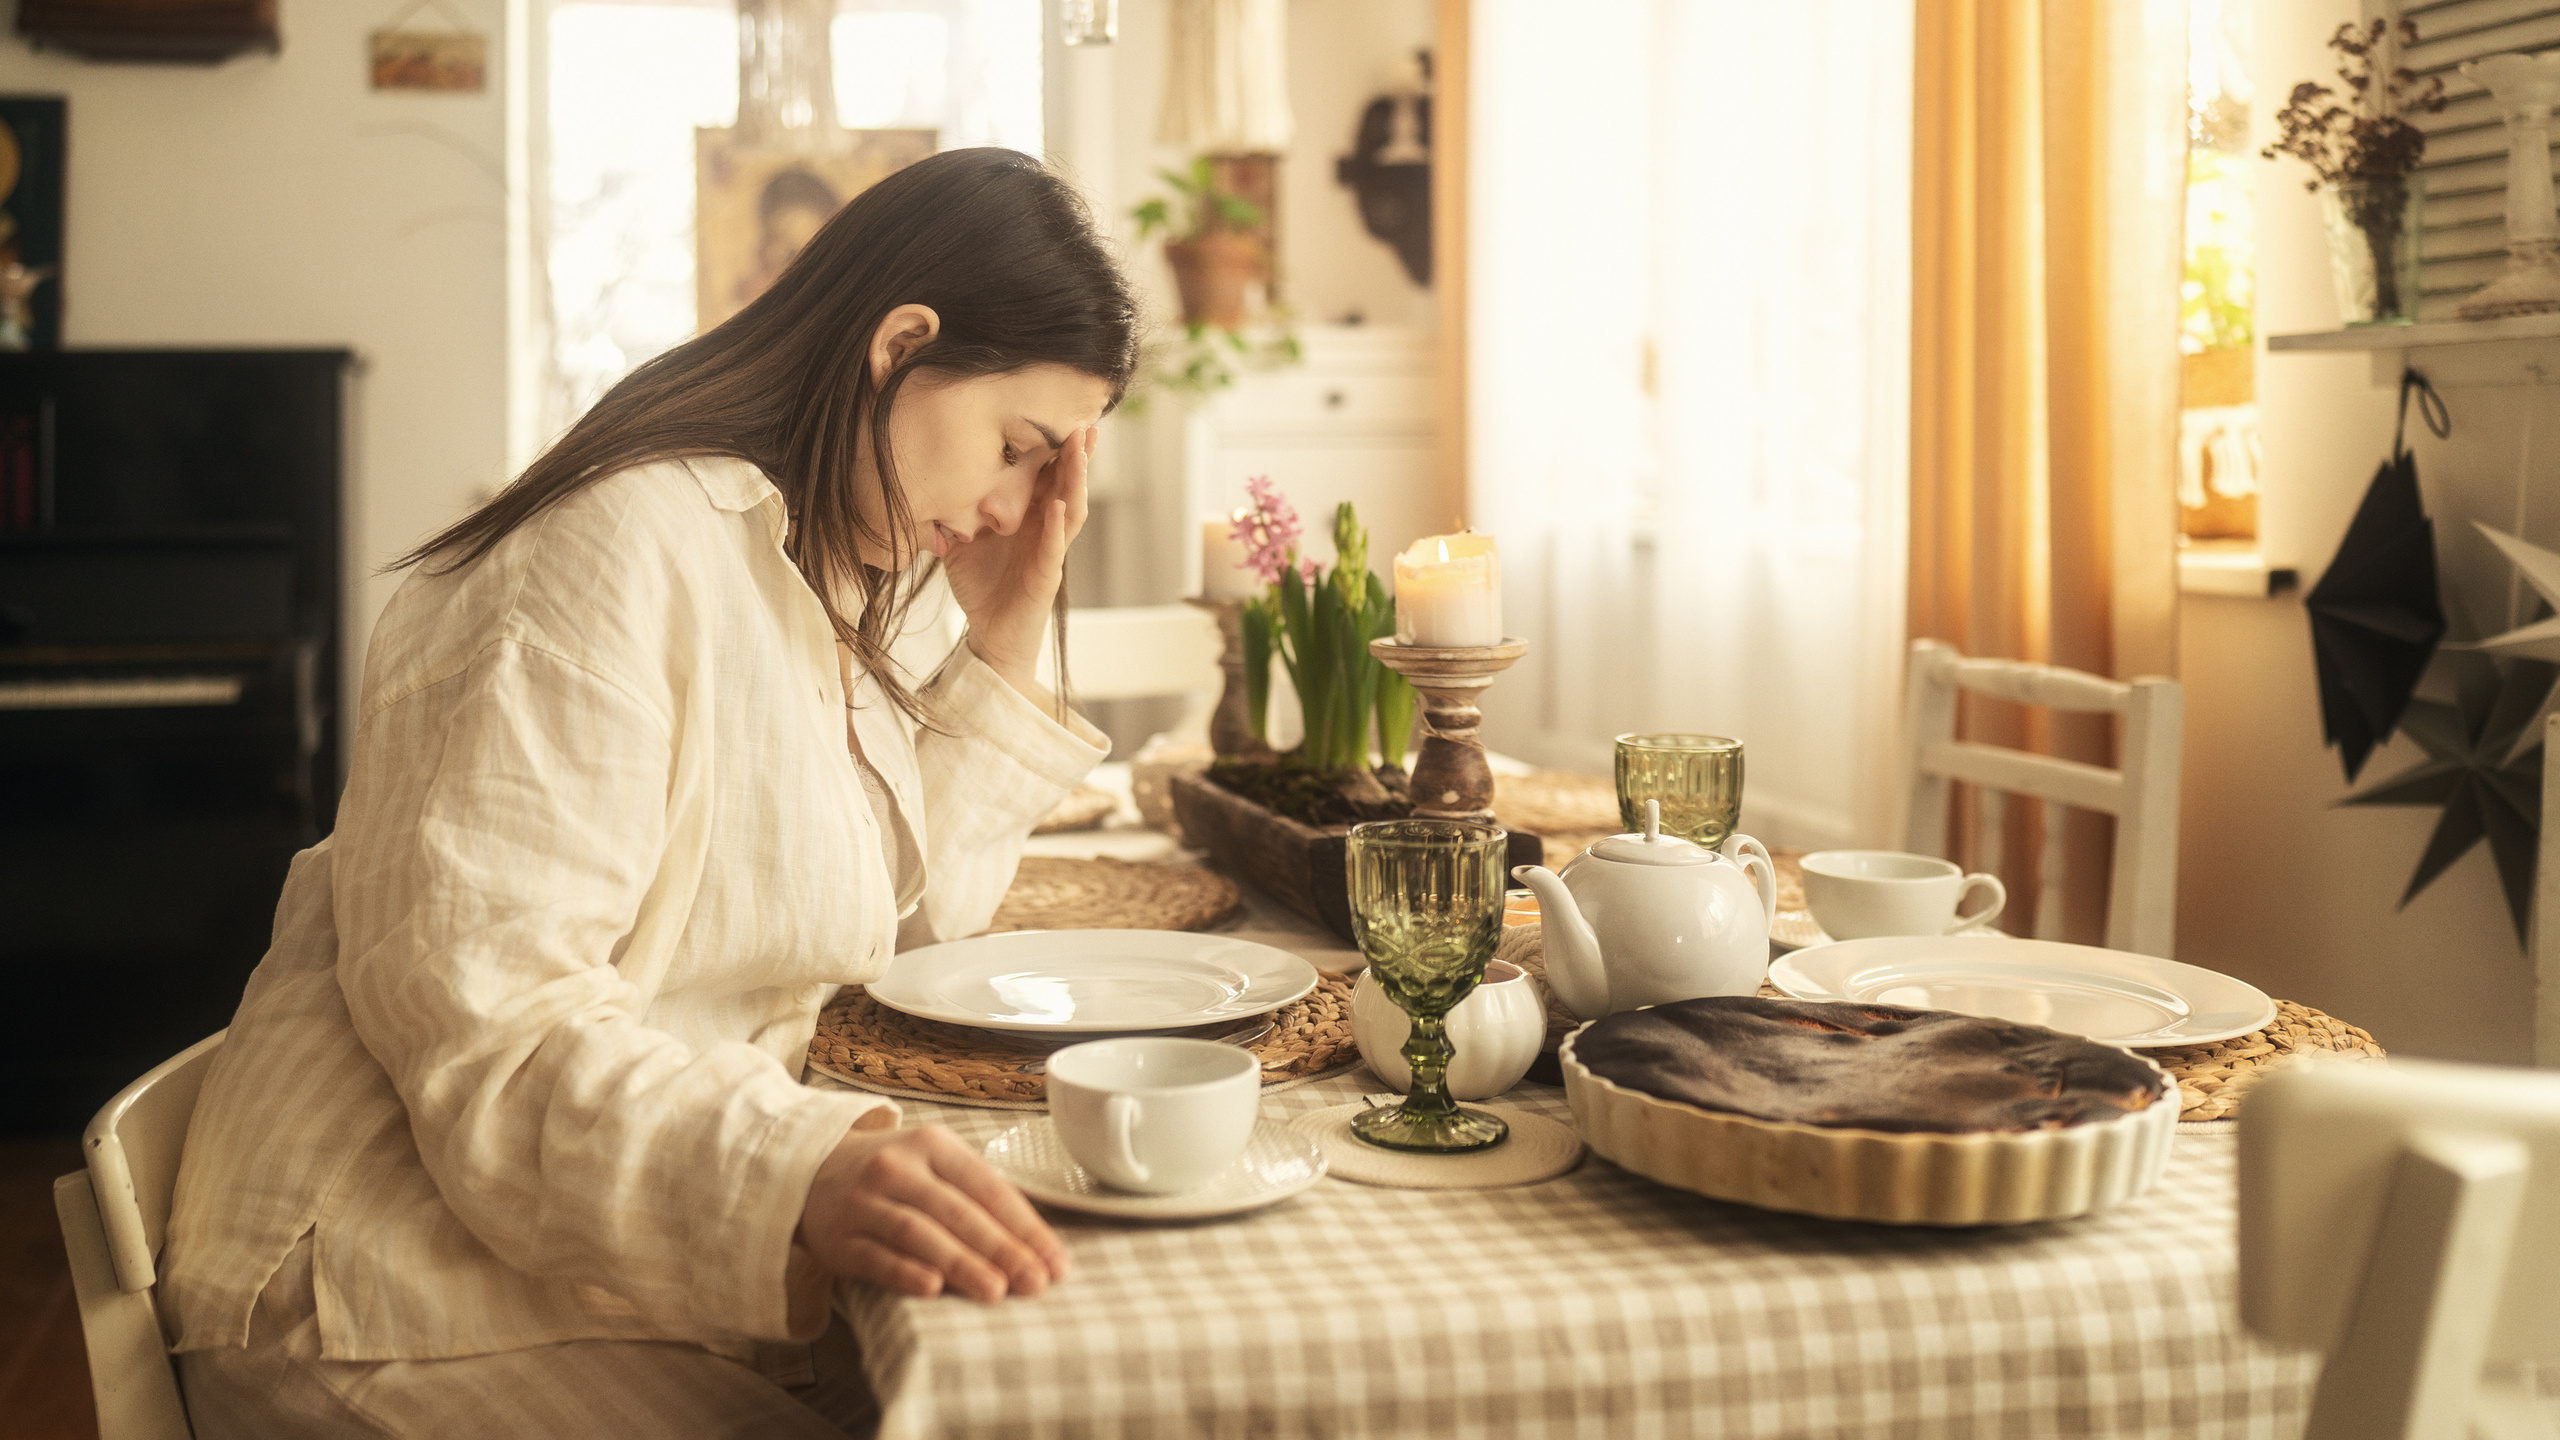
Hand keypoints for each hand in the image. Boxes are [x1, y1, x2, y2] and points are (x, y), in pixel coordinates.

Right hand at [798, 1123, 1068, 1301]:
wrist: (808, 1170)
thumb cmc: (892, 1173)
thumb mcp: (933, 1163)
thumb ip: (977, 1194)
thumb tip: (1036, 1244)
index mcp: (933, 1145)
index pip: (989, 1187)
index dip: (1026, 1227)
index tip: (1055, 1262)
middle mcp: (897, 1167)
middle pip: (958, 1211)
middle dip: (1002, 1249)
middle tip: (1035, 1282)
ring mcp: (864, 1202)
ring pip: (918, 1233)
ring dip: (960, 1263)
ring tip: (995, 1291)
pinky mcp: (838, 1237)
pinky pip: (875, 1256)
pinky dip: (904, 1272)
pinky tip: (932, 1287)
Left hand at [944, 428, 1094, 695]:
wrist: (989, 637)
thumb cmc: (982, 589)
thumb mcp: (959, 546)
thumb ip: (950, 517)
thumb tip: (928, 490)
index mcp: (1030, 518)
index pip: (1047, 477)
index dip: (1056, 450)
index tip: (1061, 417)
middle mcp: (1046, 530)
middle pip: (1068, 486)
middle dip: (1078, 455)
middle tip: (1086, 423)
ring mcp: (1050, 552)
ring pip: (1072, 510)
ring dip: (1077, 480)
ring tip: (1081, 451)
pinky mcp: (1046, 577)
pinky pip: (1055, 548)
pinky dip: (1058, 526)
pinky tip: (1060, 506)